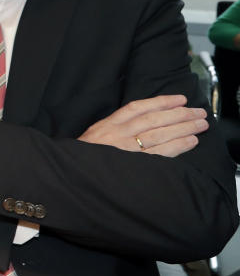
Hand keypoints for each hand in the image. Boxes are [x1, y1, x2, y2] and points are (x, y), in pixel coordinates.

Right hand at [78, 95, 207, 156]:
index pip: (136, 108)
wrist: (73, 176)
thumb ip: (114, 129)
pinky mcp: (134, 165)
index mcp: (107, 125)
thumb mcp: (94, 137)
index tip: (179, 99)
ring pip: (159, 134)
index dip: (160, 102)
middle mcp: (117, 135)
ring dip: (183, 128)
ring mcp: (126, 150)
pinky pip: (160, 153)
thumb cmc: (85, 158)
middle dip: (179, 114)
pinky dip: (177, 146)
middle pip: (153, 120)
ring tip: (200, 124)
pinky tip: (190, 141)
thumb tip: (142, 121)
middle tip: (199, 112)